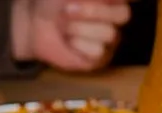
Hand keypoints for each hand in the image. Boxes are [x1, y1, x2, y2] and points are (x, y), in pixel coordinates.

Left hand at [12, 0, 129, 71]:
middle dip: (92, 11)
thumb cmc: (53, 2)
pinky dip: (78, 44)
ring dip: (79, 28)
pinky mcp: (100, 58)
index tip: (104, 0)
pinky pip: (97, 51)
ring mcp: (109, 39)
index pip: (126, 0)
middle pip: (123, 15)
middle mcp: (115, 18)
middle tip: (66, 10)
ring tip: (64, 27)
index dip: (114, 0)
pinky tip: (69, 42)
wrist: (36, 24)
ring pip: (109, 34)